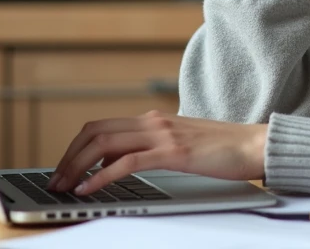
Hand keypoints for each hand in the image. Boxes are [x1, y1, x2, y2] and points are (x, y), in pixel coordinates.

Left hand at [46, 110, 267, 196]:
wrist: (255, 144)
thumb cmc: (223, 149)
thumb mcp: (181, 144)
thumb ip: (154, 147)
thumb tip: (124, 161)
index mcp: (153, 119)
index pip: (101, 126)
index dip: (75, 147)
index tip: (63, 169)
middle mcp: (153, 121)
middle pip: (94, 131)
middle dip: (67, 157)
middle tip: (54, 181)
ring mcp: (162, 134)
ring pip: (103, 144)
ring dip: (76, 167)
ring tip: (63, 187)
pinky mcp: (172, 152)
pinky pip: (126, 162)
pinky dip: (101, 176)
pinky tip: (89, 189)